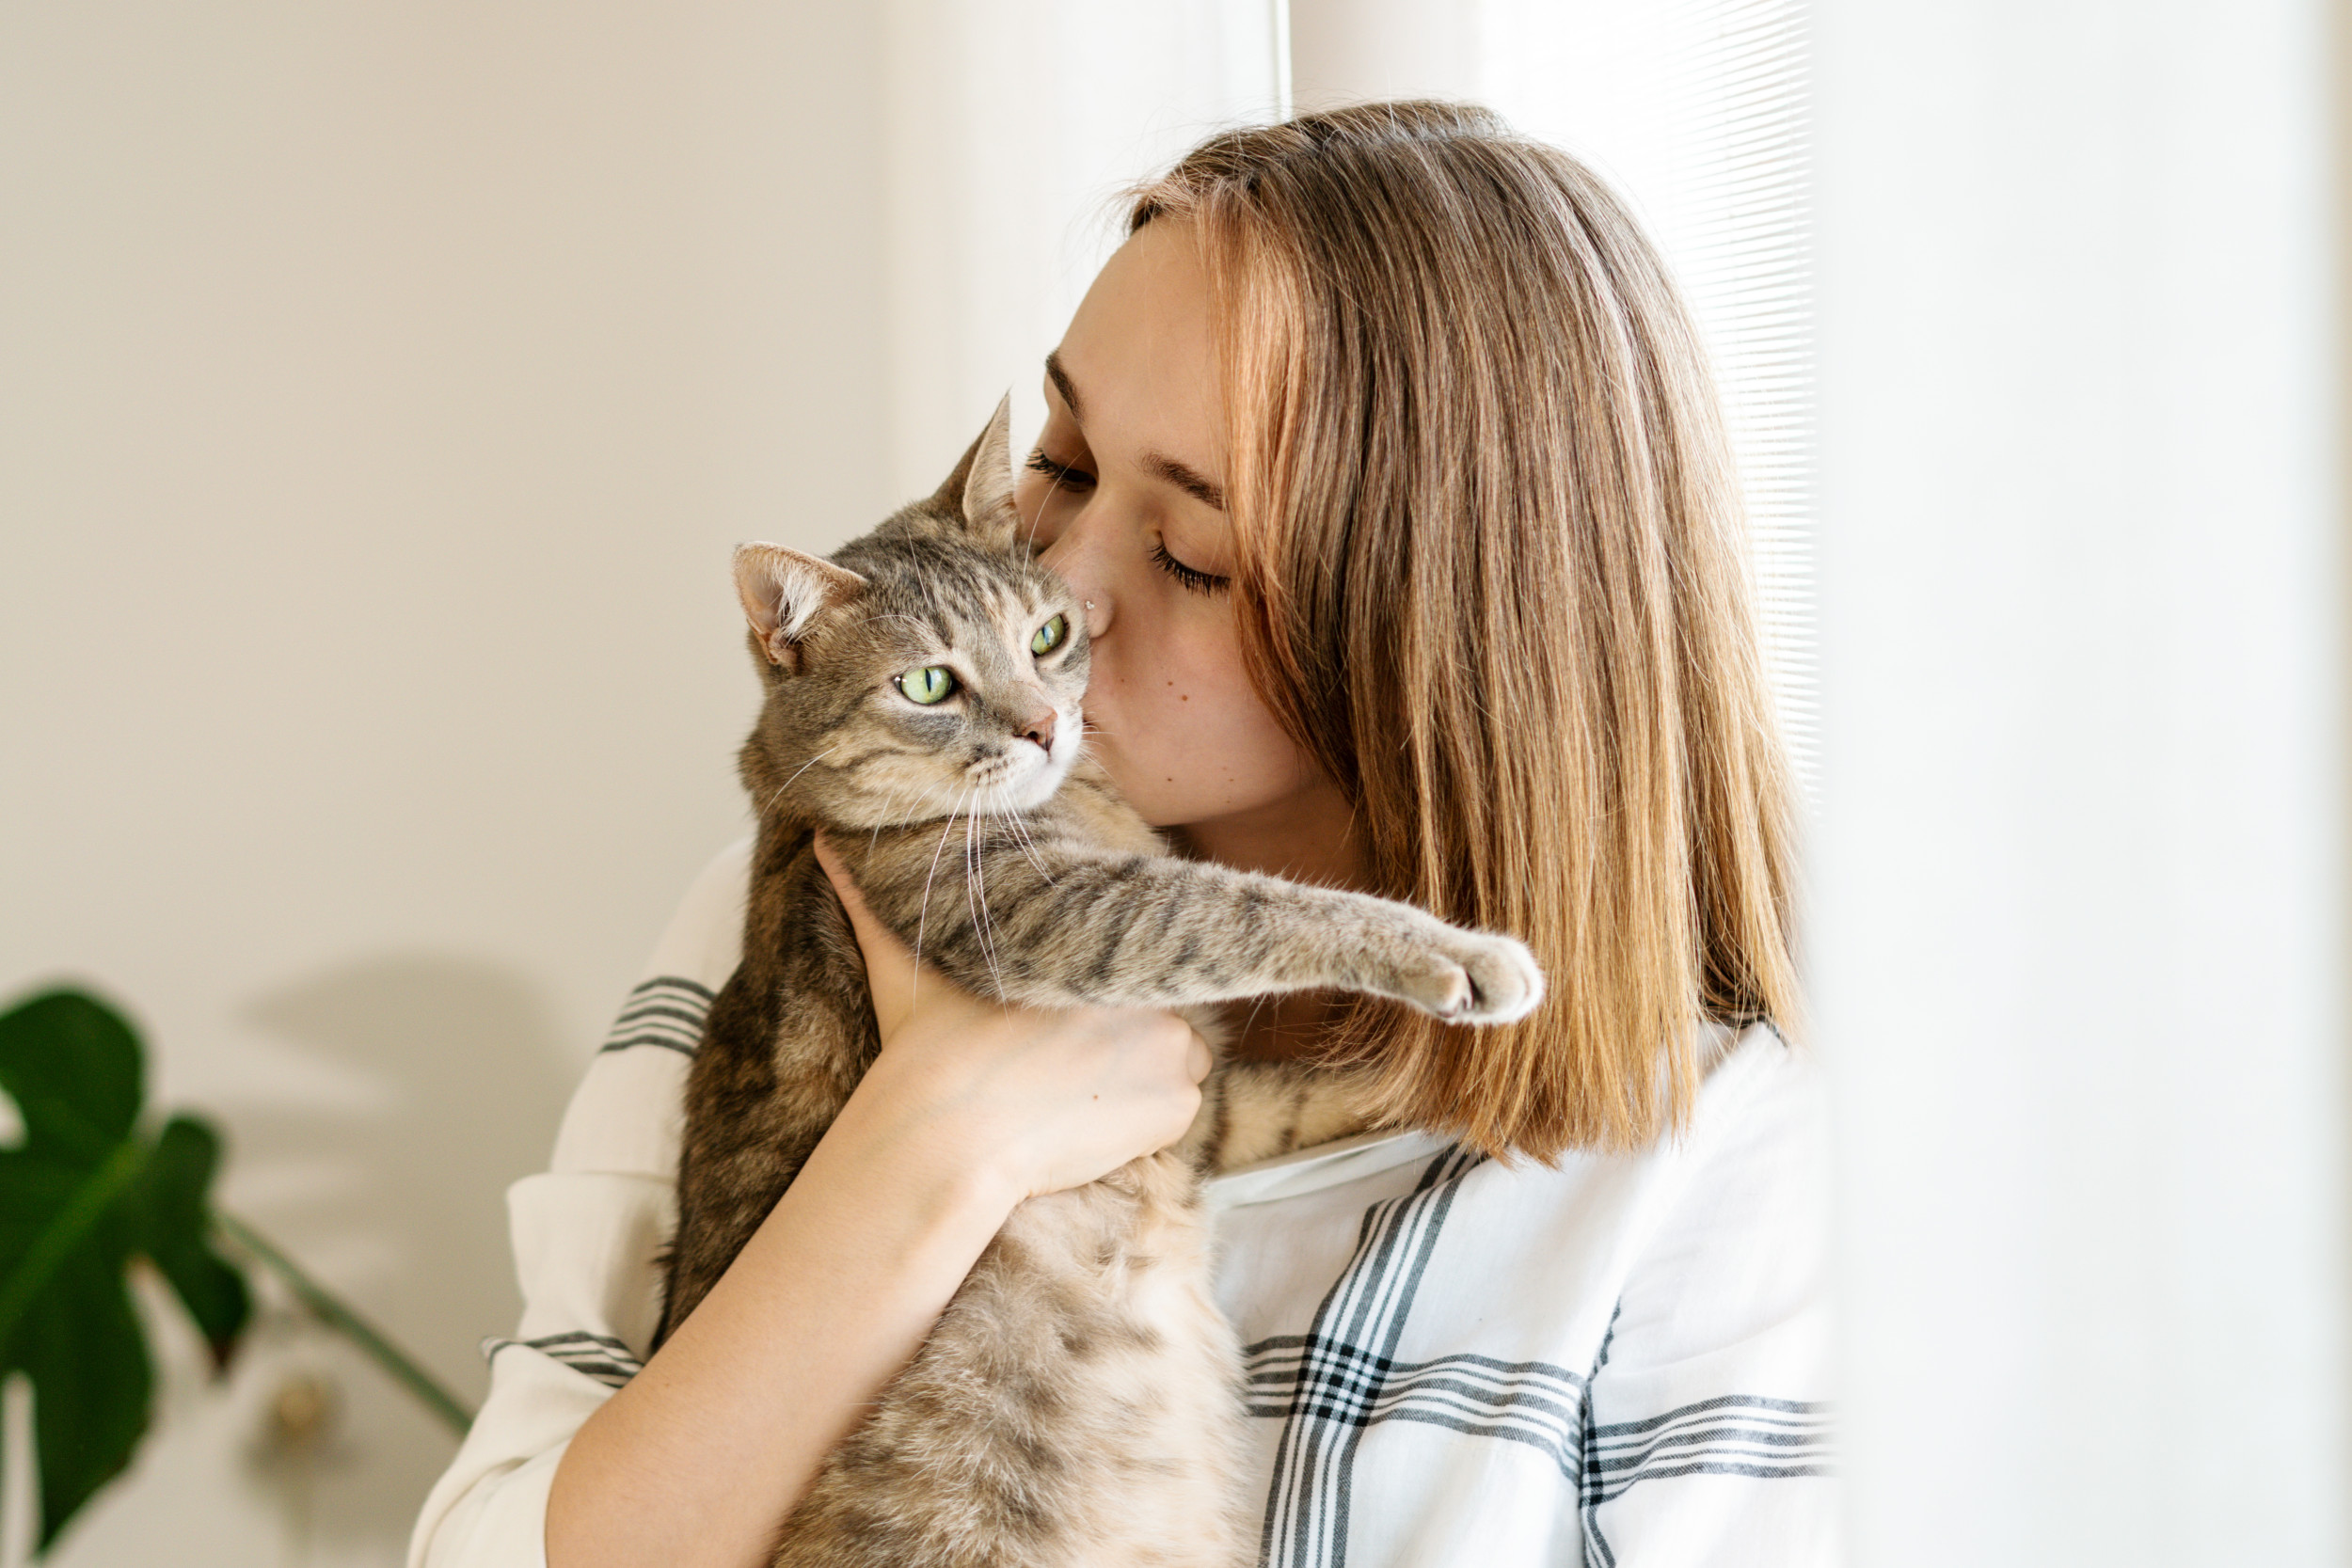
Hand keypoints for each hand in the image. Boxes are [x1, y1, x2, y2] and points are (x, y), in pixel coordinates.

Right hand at [813, 834, 1210, 1200]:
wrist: (950, 1139)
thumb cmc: (928, 1049)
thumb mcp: (901, 960)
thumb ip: (873, 899)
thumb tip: (823, 837)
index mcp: (1090, 941)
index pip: (1129, 944)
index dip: (1103, 979)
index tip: (1069, 1009)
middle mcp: (1146, 983)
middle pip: (1152, 1003)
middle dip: (1121, 1027)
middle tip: (1062, 1058)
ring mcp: (1172, 1045)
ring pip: (1173, 1056)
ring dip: (1143, 1072)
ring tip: (1075, 1090)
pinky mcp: (1179, 1107)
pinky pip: (1180, 1109)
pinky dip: (1148, 1120)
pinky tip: (1089, 1121)